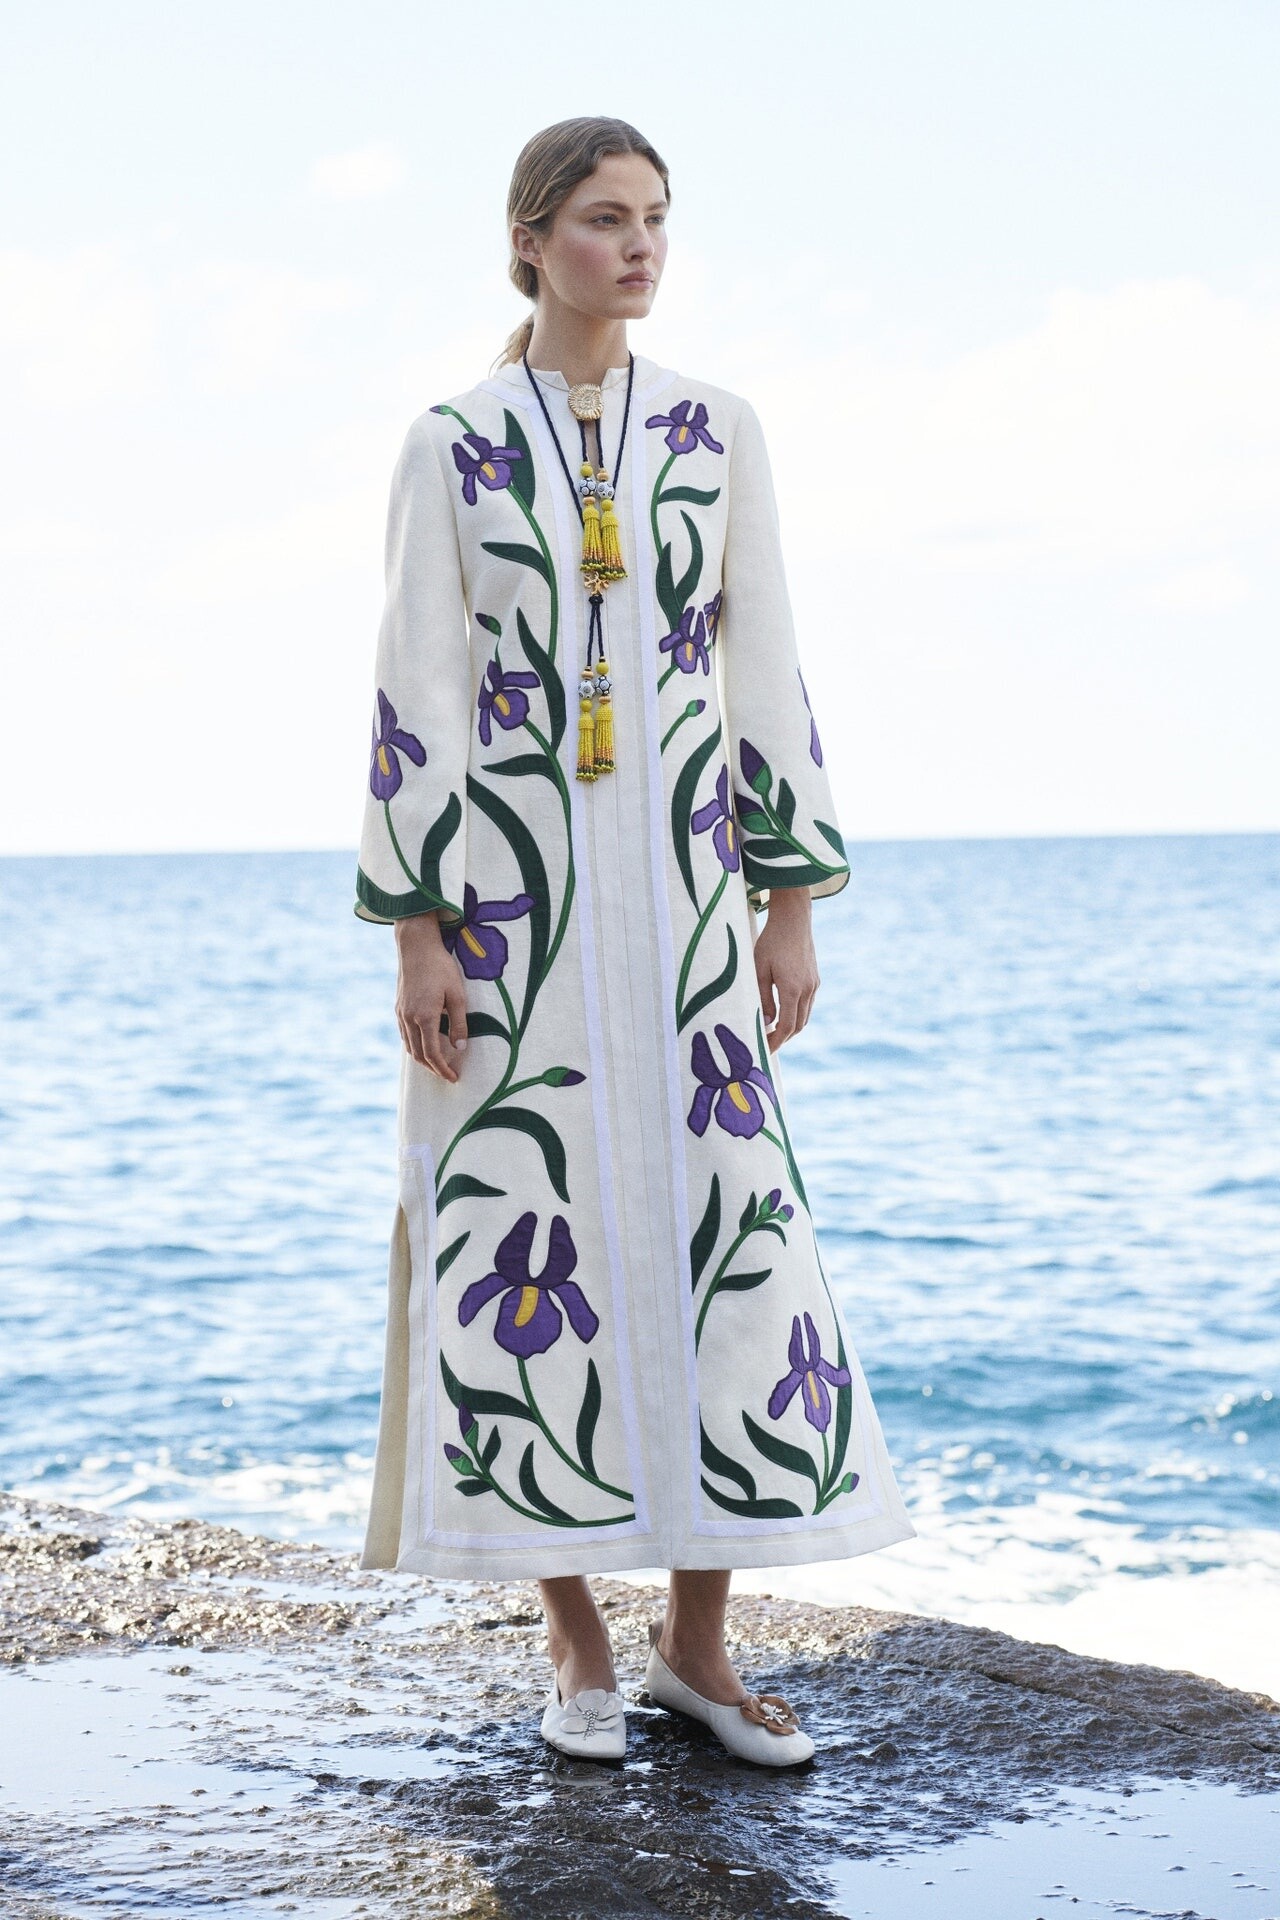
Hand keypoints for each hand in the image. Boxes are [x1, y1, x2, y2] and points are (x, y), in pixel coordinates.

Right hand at [395, 912, 469, 1081]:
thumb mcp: (458, 995)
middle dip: (433, 1069)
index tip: (454, 1078)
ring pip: (409, 1046)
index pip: (432, 1054)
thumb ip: (459, 1024)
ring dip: (422, 1059)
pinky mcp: (398, 1007)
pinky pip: (404, 1034)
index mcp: (425, 1017)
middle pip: (418, 1055)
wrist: (417, 947)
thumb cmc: (441, 968)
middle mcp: (409, 1018)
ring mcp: (401, 1013)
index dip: (443, 1069)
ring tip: (437, 1064)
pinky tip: (424, 1044)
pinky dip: (414, 1046)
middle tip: (447, 1075)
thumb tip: (460, 1049)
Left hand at [754, 888, 817, 1051]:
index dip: (776, 1042)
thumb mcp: (759, 970)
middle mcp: (807, 989)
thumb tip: (766, 1023)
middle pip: (799, 1025)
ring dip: (791, 1027)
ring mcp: (814, 984)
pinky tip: (784, 1012)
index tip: (764, 1051)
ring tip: (773, 1032)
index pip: (786, 1026)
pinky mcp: (815, 978)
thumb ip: (762, 998)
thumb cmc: (771, 942)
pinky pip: (808, 1004)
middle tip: (766, 1045)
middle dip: (783, 1038)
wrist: (793, 919)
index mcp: (792, 989)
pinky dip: (797, 1014)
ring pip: (805, 1016)